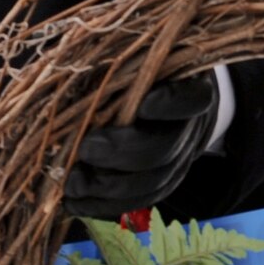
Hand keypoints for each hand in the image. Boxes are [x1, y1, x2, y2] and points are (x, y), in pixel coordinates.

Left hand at [65, 73, 219, 218]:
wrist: (162, 95)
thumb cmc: (137, 69)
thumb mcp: (131, 56)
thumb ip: (111, 63)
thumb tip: (72, 74)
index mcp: (188, 87)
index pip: (192, 98)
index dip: (172, 104)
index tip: (144, 104)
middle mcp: (189, 128)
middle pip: (165, 149)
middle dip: (122, 154)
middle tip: (87, 149)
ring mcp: (178, 161)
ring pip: (152, 184)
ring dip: (108, 189)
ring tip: (72, 184)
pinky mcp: (160, 184)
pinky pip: (138, 203)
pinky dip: (104, 207)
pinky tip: (74, 204)